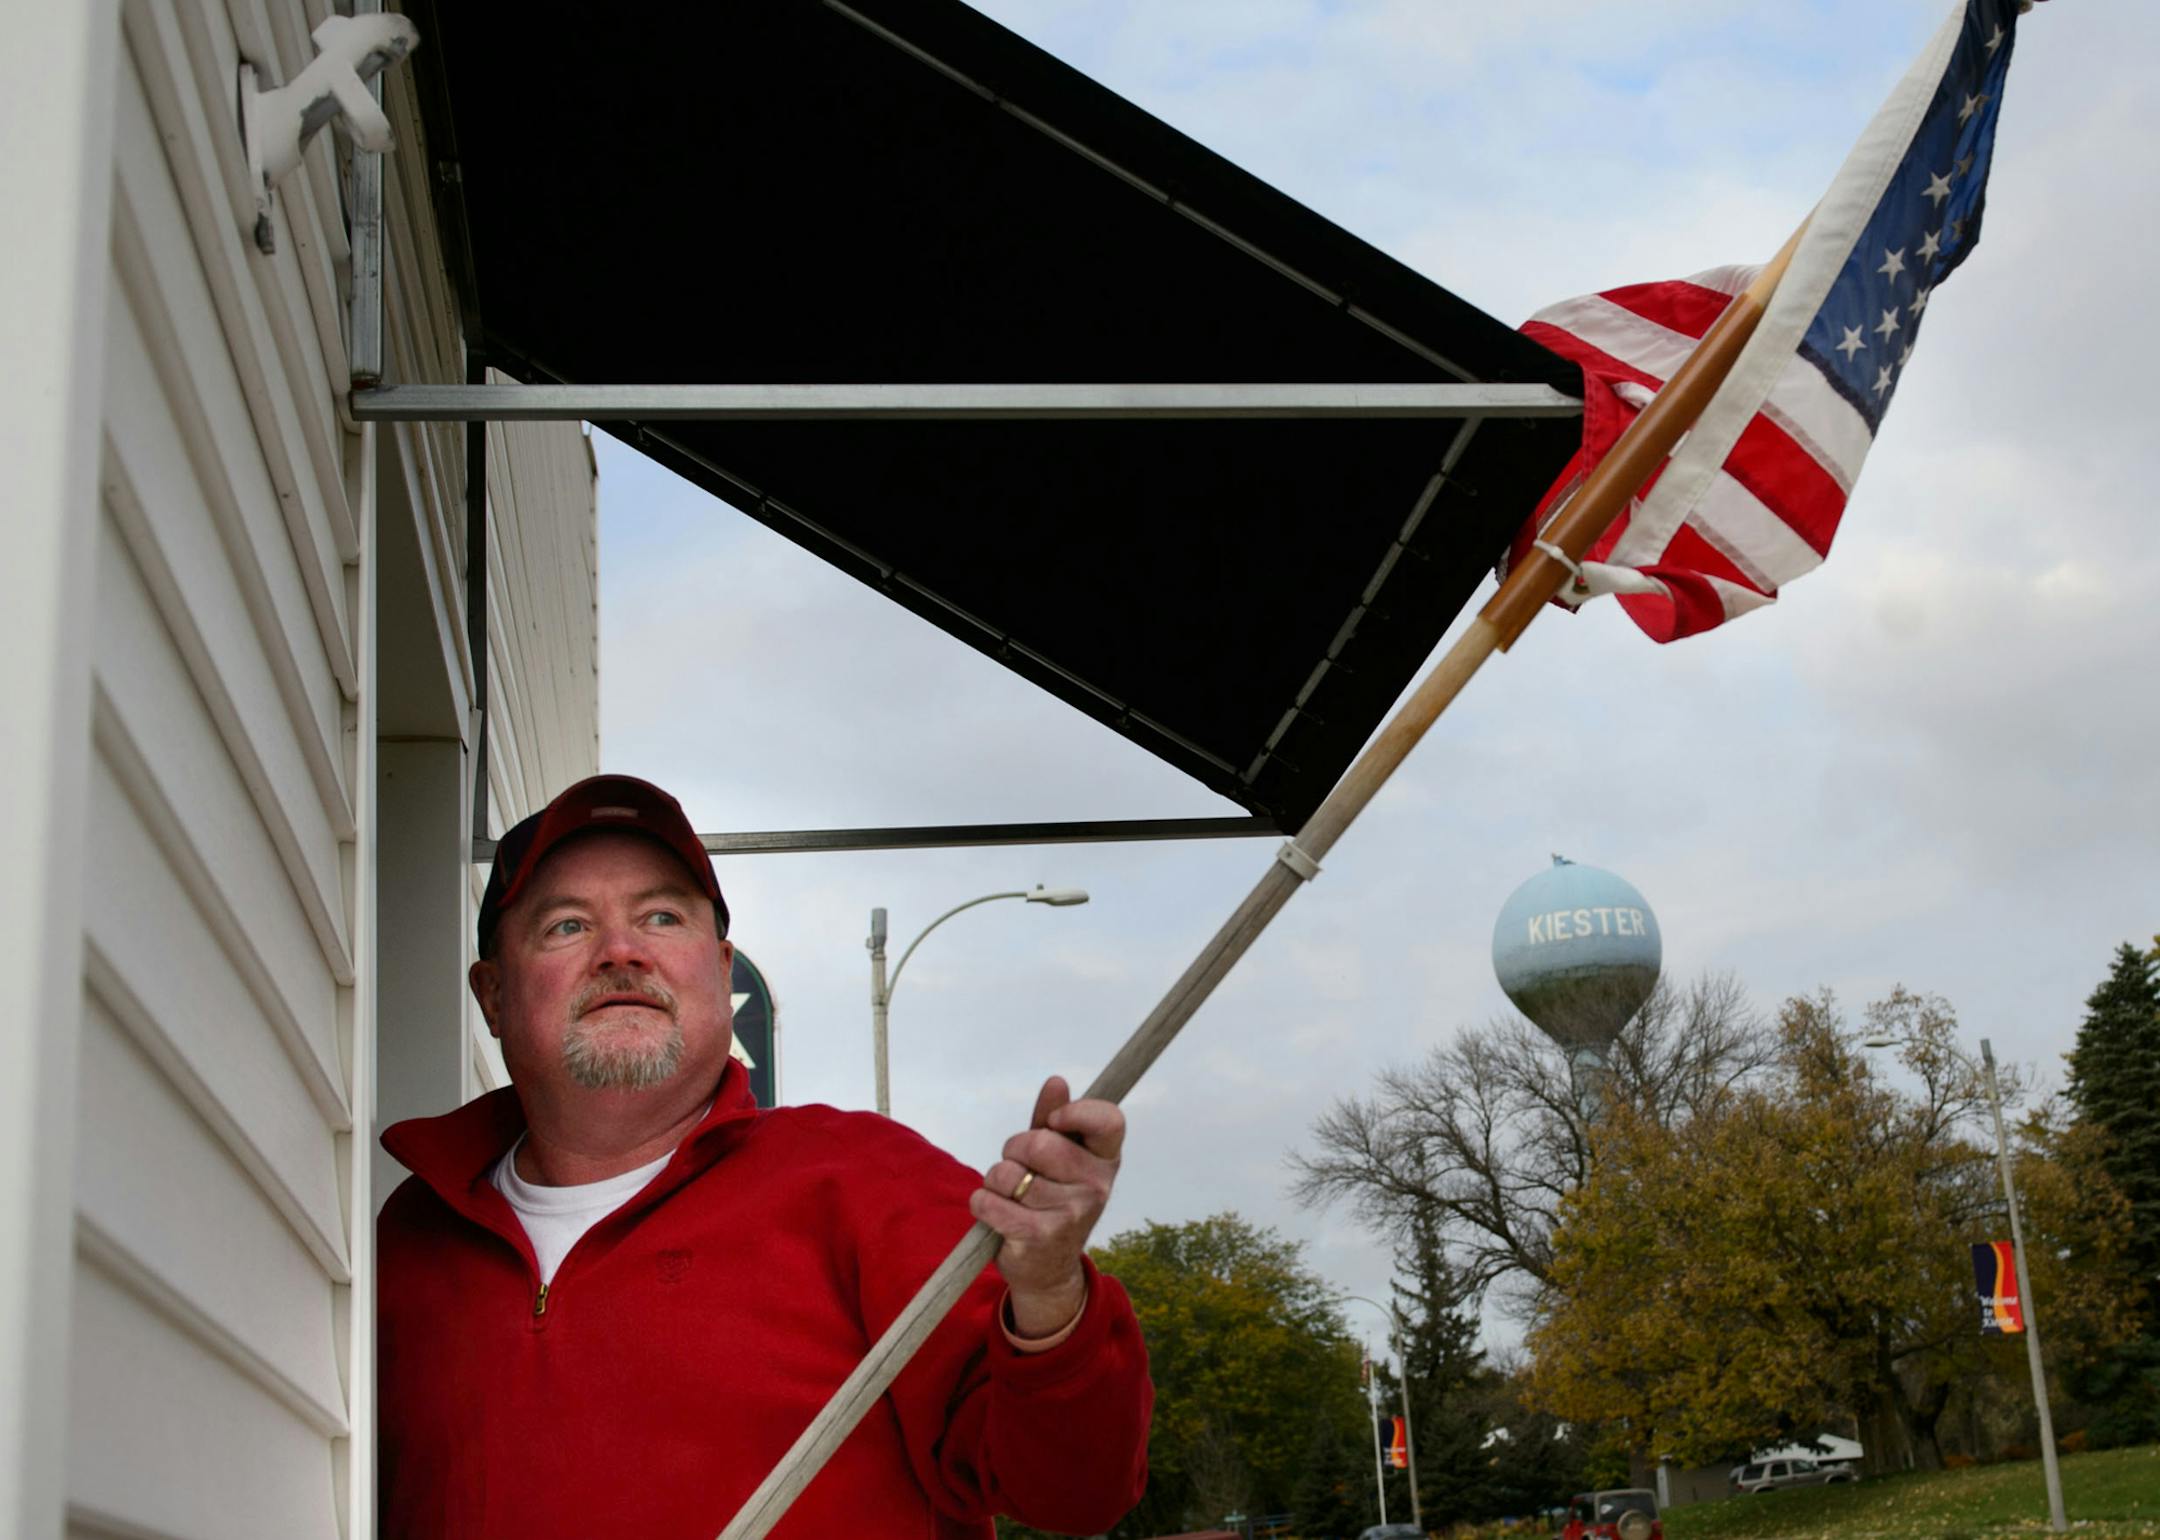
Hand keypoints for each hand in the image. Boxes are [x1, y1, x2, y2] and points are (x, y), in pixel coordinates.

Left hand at [970, 1075, 1124, 1337]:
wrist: (1048, 1269)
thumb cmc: (1052, 1199)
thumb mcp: (1058, 1158)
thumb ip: (1053, 1119)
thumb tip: (1057, 1082)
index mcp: (1106, 1161)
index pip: (1109, 1121)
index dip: (1077, 1112)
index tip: (1054, 1121)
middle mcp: (1096, 1187)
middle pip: (1039, 1144)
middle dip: (1014, 1150)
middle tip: (1019, 1167)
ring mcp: (1070, 1214)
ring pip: (1007, 1173)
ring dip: (996, 1181)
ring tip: (1010, 1195)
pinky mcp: (1038, 1237)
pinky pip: (990, 1201)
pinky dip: (982, 1203)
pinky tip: (997, 1213)